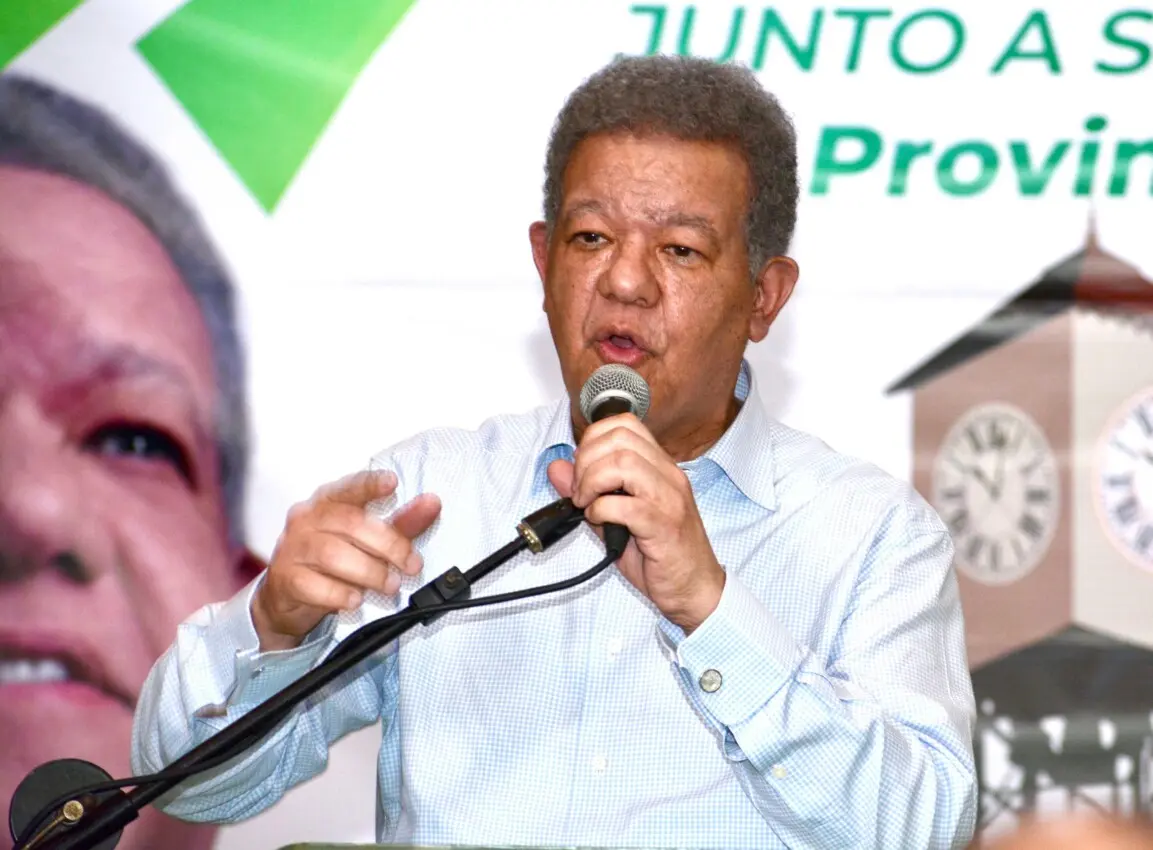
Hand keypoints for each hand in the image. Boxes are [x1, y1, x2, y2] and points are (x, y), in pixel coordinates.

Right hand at [252, 469, 440, 650]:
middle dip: (388, 546)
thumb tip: (432, 503)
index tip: (392, 482)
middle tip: (411, 565)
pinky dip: (340, 594)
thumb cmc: (330, 560)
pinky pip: (313, 585)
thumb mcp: (367, 540)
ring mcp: (292, 548)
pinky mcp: (285, 578)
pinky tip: (356, 600)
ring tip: (389, 585)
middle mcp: (306, 519)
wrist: (286, 597)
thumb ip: (401, 522)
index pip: (349, 487)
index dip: (370, 484)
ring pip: (333, 555)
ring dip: (369, 572)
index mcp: (326, 502)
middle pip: (350, 524)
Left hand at [547, 414, 724, 632]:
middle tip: (580, 489)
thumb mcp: (616, 516)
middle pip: (620, 438)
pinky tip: (598, 521)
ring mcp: (668, 498)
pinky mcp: (664, 525)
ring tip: (586, 503)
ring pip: (623, 462)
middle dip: (587, 459)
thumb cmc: (660, 554)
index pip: (625, 424)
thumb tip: (557, 467)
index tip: (581, 468)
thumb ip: (588, 491)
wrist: (695, 589)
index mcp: (660, 467)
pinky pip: (624, 504)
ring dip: (592, 481)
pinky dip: (600, 509)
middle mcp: (668, 475)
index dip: (593, 439)